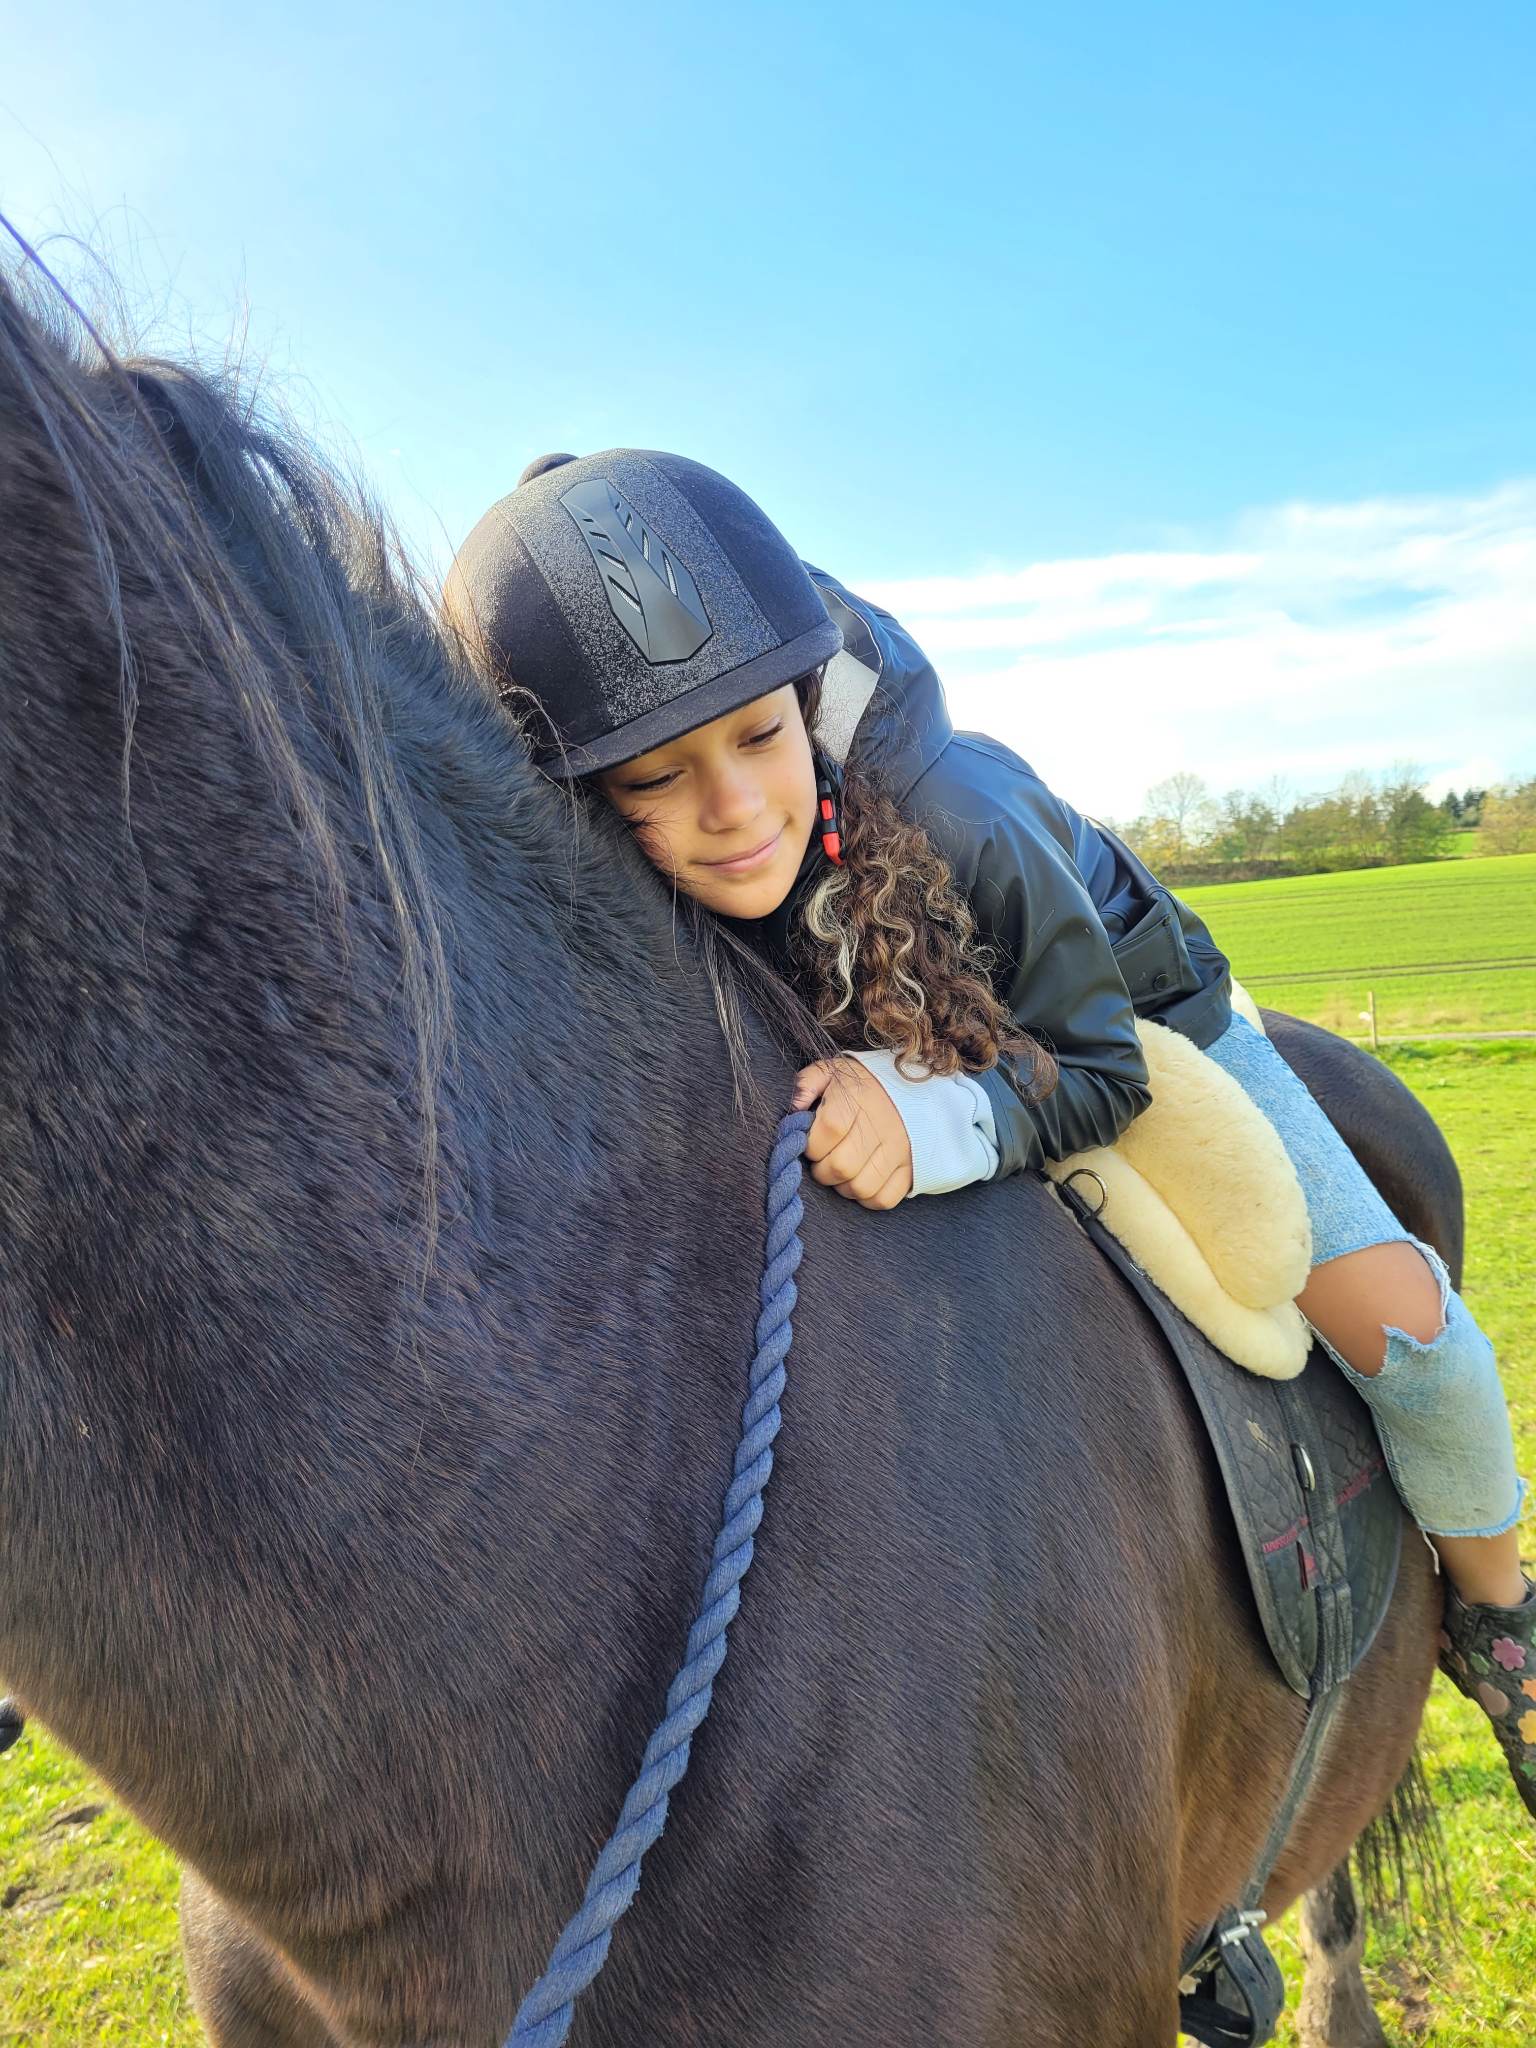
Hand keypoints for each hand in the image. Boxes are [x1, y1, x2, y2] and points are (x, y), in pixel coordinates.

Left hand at [791, 1059, 912, 1209]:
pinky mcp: (911, 1169)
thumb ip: (805, 1085)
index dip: (812, 1144)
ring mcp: (900, 1150)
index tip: (811, 1142)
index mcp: (859, 1098)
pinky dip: (867, 1198)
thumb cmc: (861, 1084)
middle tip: (823, 1160)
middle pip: (842, 1166)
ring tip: (841, 1171)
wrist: (911, 1087)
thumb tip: (792, 1110)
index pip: (829, 1130)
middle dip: (822, 1170)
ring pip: (861, 1188)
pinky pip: (884, 1199)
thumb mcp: (831, 1072)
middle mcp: (882, 1125)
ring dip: (843, 1186)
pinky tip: (860, 1181)